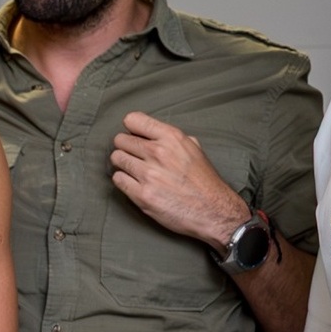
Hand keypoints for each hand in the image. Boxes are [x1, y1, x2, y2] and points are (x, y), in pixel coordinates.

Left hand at [109, 112, 251, 247]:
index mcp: (171, 138)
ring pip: (116, 158)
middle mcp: (158, 153)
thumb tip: (152, 133)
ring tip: (134, 170)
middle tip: (134, 157)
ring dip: (123, 164)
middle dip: (125, 147)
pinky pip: (118, 180)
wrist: (213, 211)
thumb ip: (171, 139)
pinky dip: (123, 181)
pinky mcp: (142, 195)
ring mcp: (148, 174)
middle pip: (120, 140)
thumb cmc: (204, 181)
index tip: (135, 136)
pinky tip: (134, 183)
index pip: (133, 120)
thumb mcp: (194, 148)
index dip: (132, 129)